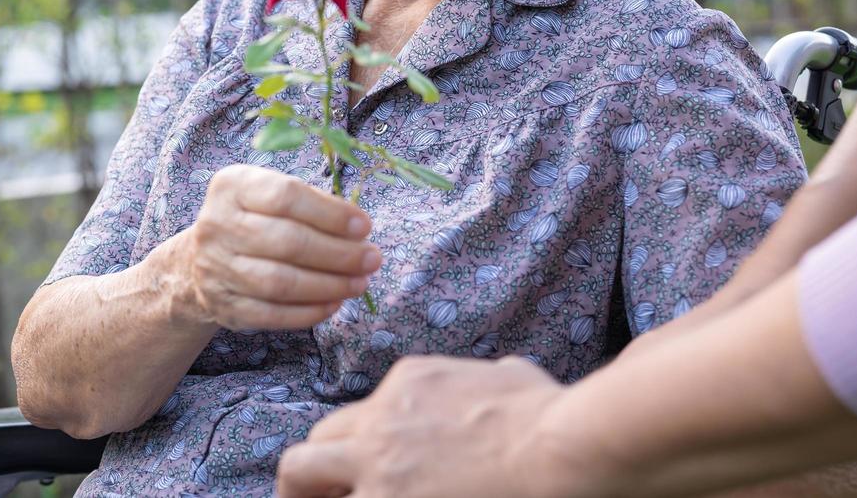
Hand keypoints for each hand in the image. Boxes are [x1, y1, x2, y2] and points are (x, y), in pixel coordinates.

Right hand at [174, 164, 380, 329]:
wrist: (200, 260)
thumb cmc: (254, 218)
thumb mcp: (271, 194)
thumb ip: (311, 203)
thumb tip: (358, 231)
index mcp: (233, 187)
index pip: (286, 196)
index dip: (331, 213)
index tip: (364, 226)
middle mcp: (218, 225)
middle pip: (287, 242)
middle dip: (338, 253)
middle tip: (372, 259)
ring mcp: (217, 268)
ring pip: (281, 282)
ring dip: (329, 285)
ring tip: (360, 283)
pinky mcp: (224, 306)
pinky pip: (272, 314)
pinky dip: (308, 312)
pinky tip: (334, 304)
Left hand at [276, 355, 607, 497]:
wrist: (556, 446)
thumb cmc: (547, 412)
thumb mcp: (507, 374)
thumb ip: (481, 380)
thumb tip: (496, 381)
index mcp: (407, 383)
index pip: (353, 421)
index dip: (353, 453)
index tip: (363, 476)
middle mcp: (381, 421)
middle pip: (308, 450)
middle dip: (308, 482)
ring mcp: (379, 465)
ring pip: (300, 478)